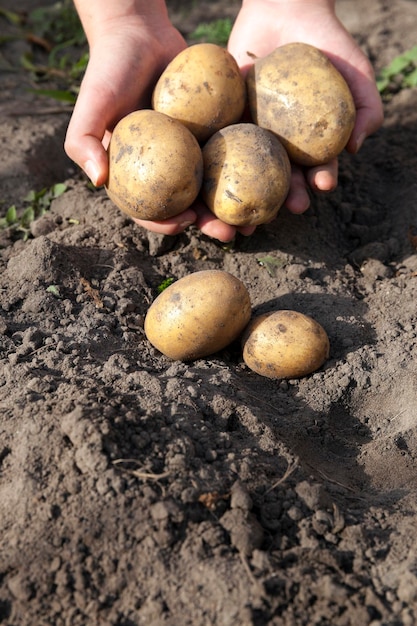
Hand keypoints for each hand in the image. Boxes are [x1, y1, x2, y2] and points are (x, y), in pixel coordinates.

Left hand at [228, 0, 383, 214]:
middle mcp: (280, 143)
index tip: (323, 184)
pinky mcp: (226, 120)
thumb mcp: (356, 71)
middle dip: (287, 195)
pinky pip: (221, 144)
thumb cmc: (326, 43)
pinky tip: (217, 186)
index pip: (317, 166)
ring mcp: (252, 133)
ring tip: (253, 213)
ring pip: (249, 171)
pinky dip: (218, 167)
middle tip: (290, 206)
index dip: (320, 178)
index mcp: (310, 141)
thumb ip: (367, 107)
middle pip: (282, 177)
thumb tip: (356, 148)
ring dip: (251, 196)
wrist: (286, 10)